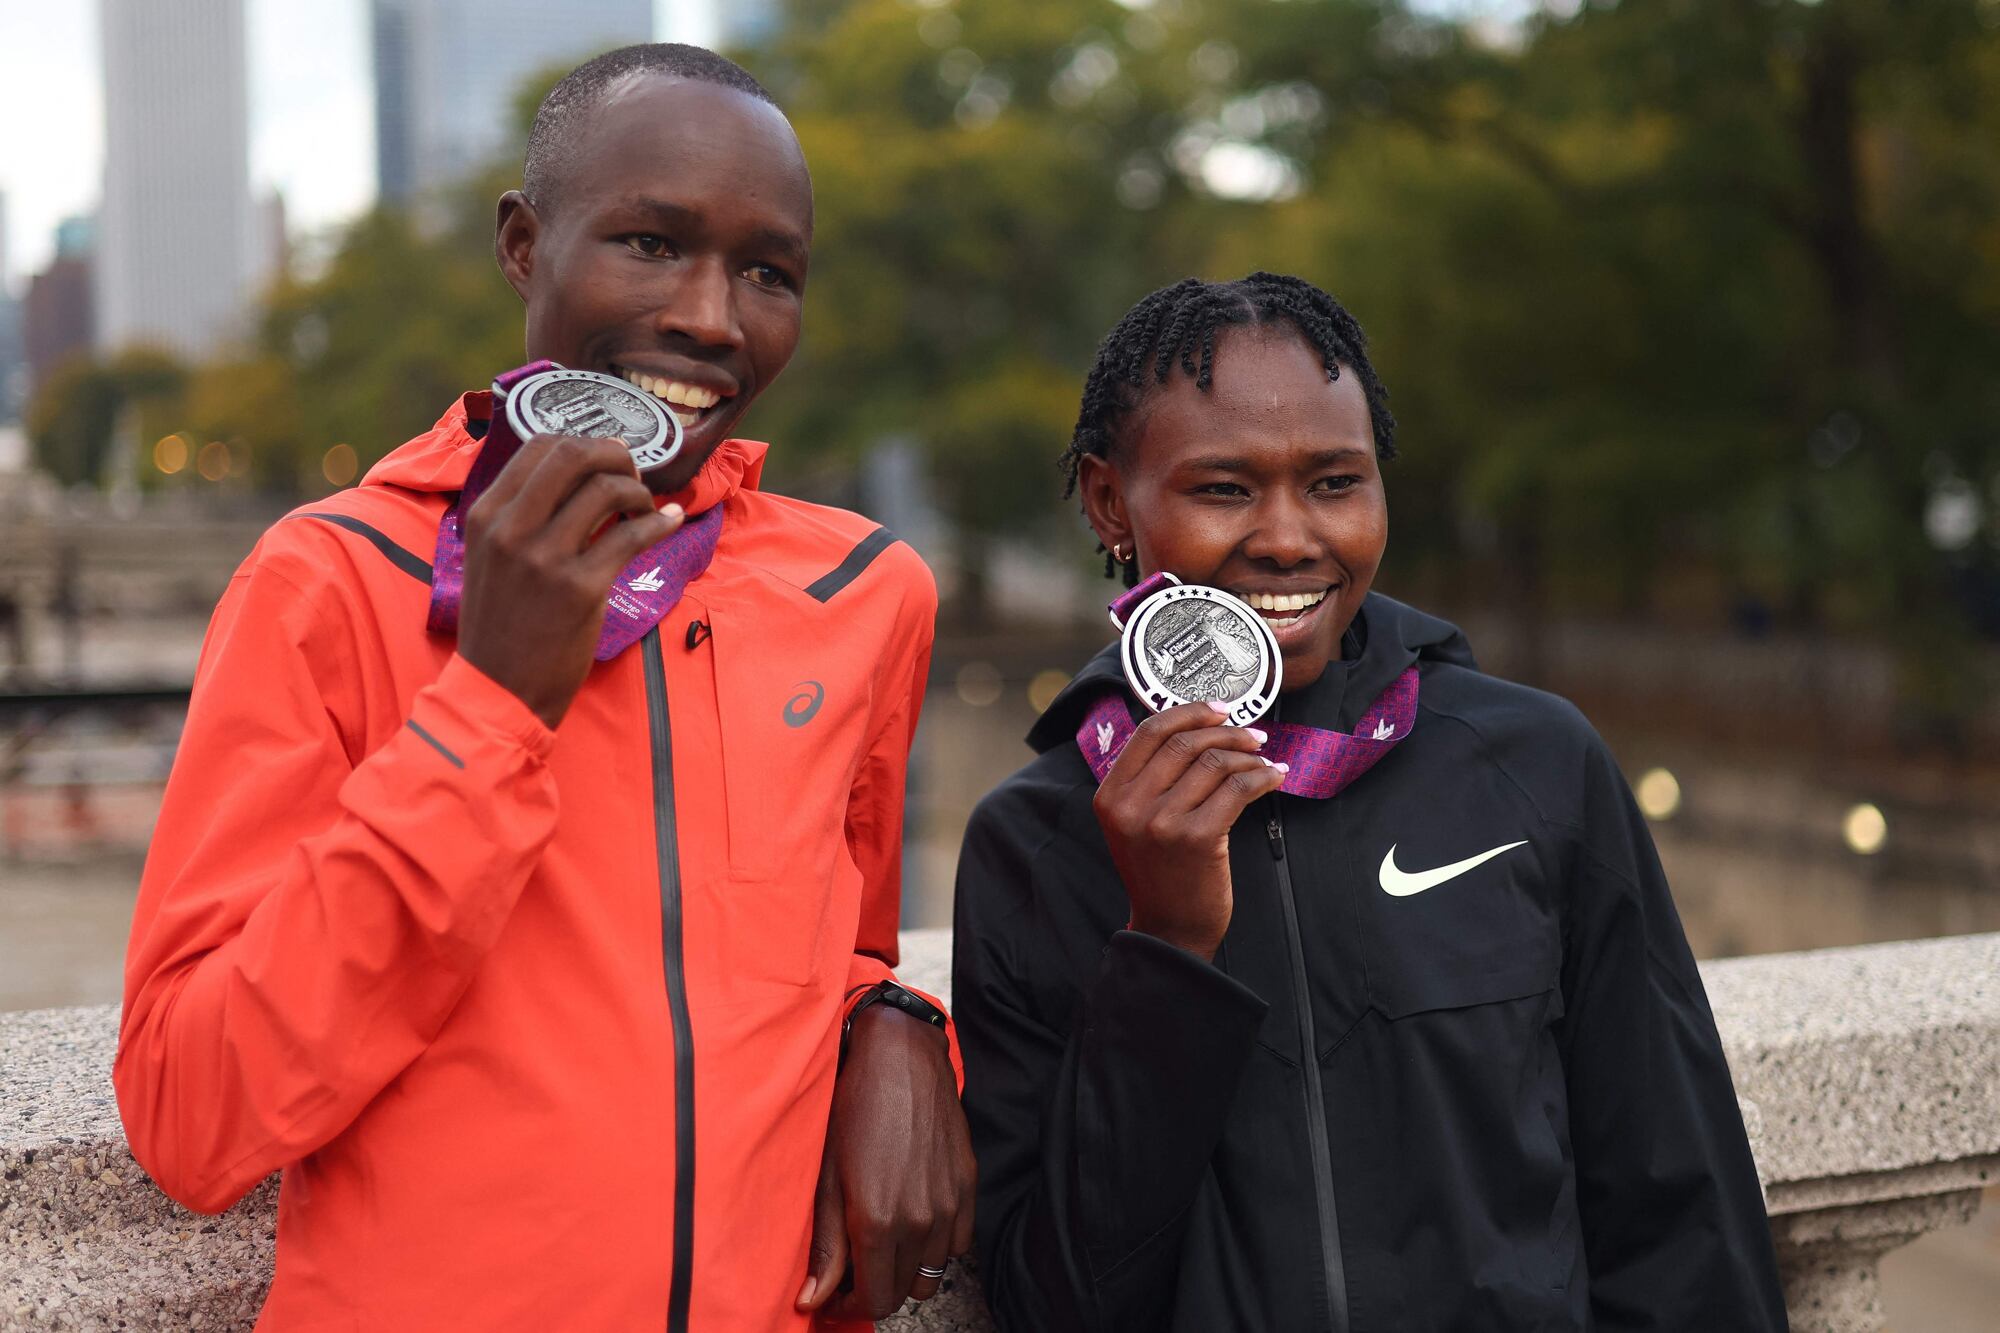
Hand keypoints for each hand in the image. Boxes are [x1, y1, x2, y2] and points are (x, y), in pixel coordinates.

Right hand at [457, 435, 680, 728]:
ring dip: (639, 493)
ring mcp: (545, 557)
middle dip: (615, 456)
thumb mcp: (489, 558)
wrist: (500, 689)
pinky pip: (632, 536)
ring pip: (606, 490)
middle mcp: (511, 528)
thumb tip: (577, 471)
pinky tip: (670, 523)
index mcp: (486, 515)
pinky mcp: (581, 588)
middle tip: (633, 476)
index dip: (585, 443)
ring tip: (645, 510)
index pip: (539, 446)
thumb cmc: (501, 623)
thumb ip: (519, 514)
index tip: (608, 460)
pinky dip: (660, 523)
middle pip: (574, 454)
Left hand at [797, 1004, 975, 1319]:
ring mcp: (950, 1205)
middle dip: (874, 1291)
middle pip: (903, 1293)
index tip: (834, 1298)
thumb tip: (813, 1301)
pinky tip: (912, 1224)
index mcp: (878, 1222)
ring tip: (882, 1248)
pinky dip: (935, 1247)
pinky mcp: (968, 1187)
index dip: (850, 1307)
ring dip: (905, 1272)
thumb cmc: (856, 1110)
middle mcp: (920, 1221)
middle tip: (851, 1272)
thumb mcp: (829, 1178)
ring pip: (932, 1273)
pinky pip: (958, 1244)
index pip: (874, 1301)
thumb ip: (826, 1247)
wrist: (902, 1059)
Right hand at [1092, 702, 1284, 960]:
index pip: (1148, 732)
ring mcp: (1163, 822)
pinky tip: (1273, 778)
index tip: (1220, 709)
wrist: (1170, 928)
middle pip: (1186, 743)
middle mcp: (1131, 806)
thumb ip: (1150, 779)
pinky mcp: (1197, 838)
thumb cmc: (1160, 871)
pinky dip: (1262, 778)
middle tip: (1254, 736)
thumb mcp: (1135, 822)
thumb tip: (1196, 728)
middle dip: (1227, 732)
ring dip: (1249, 757)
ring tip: (1264, 762)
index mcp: (1110, 795)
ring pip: (1215, 763)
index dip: (1189, 713)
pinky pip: (1238, 789)